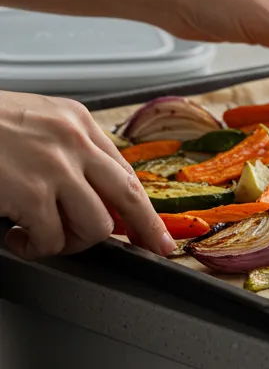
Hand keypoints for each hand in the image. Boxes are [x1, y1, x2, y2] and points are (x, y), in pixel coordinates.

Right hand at [0, 92, 175, 260]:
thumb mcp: (34, 121)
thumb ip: (65, 149)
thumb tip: (89, 191)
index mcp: (77, 122)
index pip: (124, 171)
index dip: (142, 206)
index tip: (154, 229)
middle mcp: (75, 141)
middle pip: (128, 195)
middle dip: (144, 228)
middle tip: (150, 247)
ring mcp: (55, 166)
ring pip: (95, 225)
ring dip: (70, 242)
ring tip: (41, 238)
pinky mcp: (31, 192)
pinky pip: (52, 238)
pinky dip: (34, 247)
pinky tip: (15, 238)